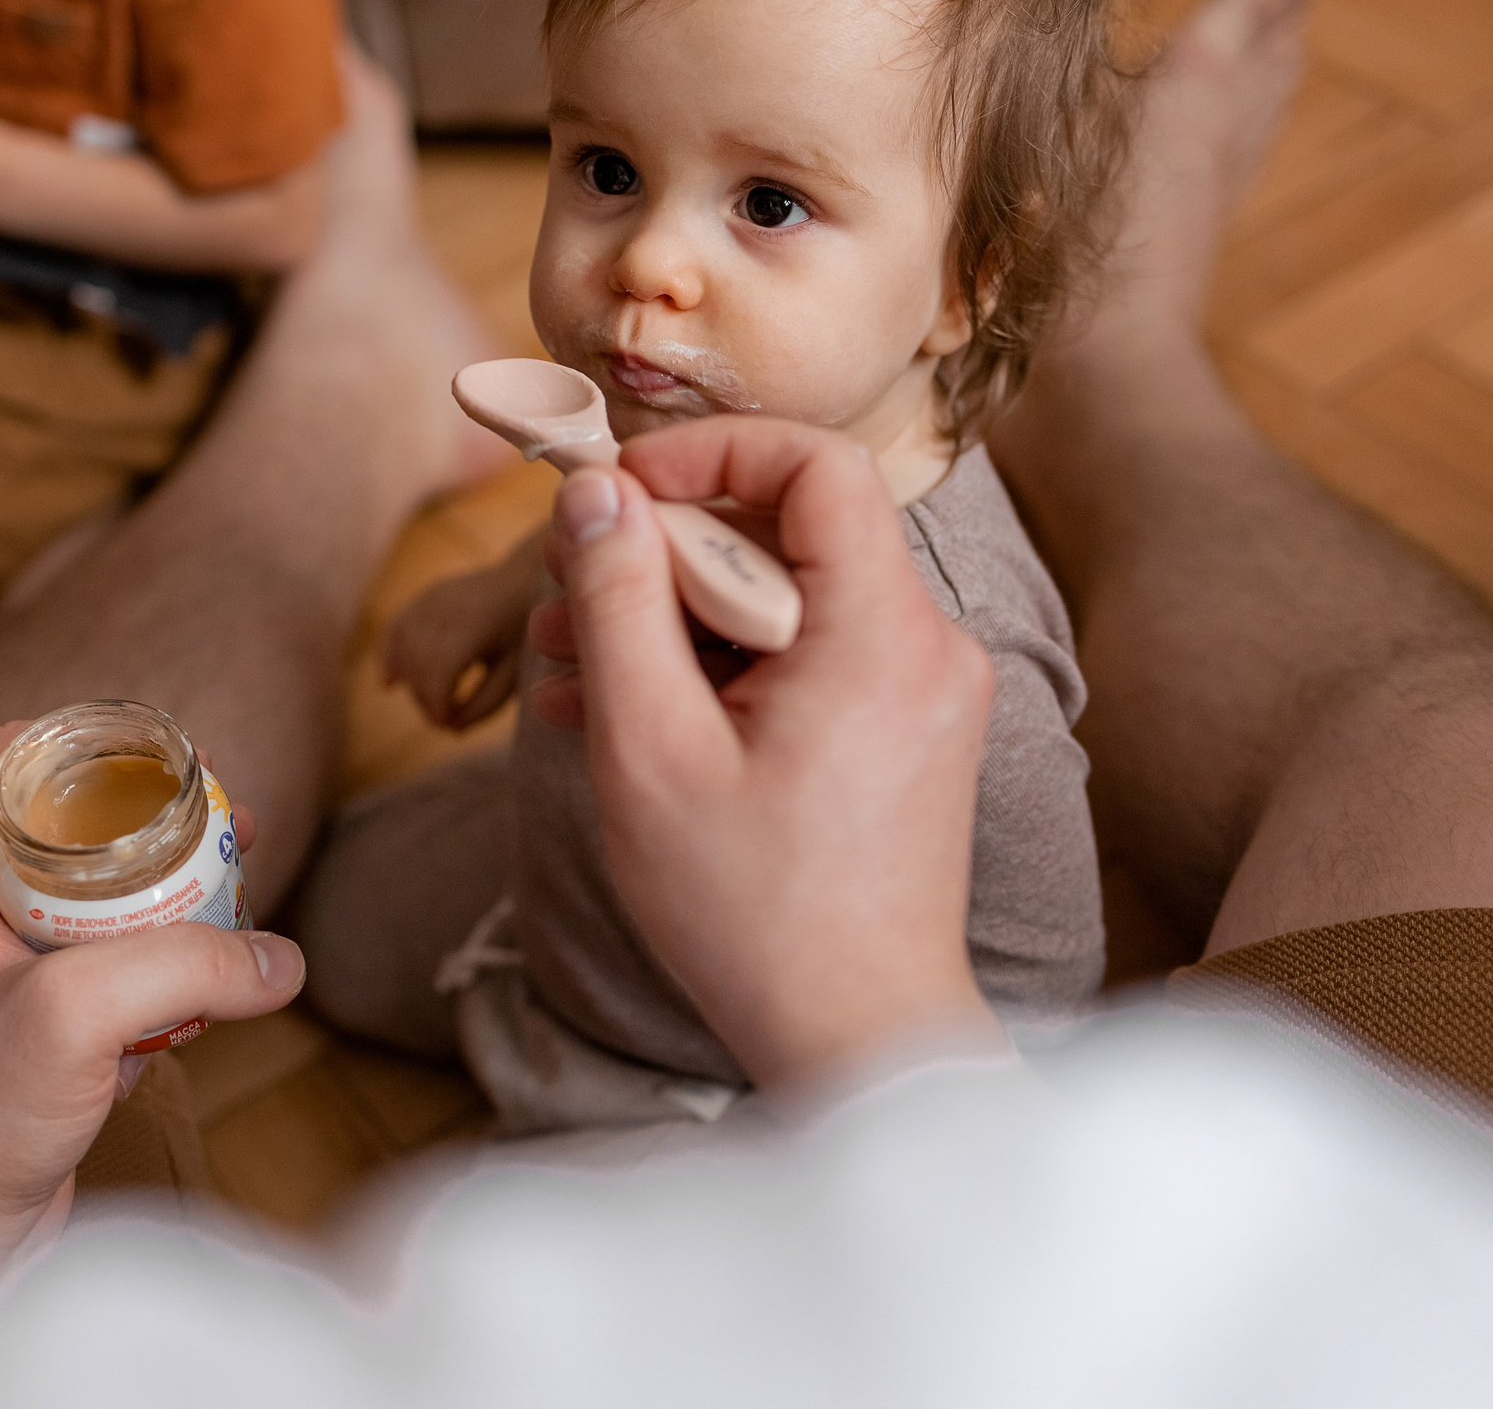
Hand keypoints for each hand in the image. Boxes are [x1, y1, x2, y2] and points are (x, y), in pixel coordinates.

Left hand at [0, 726, 305, 1302]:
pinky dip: (153, 956)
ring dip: (164, 891)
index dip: (102, 751)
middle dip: (153, 823)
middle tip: (230, 825)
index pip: (16, 755)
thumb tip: (277, 958)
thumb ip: (181, 968)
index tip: (181, 765)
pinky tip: (206, 973)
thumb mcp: (71, 1021)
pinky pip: (98, 953)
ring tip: (237, 885)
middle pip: (64, 819)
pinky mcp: (19, 1014)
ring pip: (90, 888)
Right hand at [383, 541, 536, 729]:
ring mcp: (430, 599)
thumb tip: (450, 728)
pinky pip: (394, 630)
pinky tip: (389, 683)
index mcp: (475, 624)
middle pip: (418, 664)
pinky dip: (388, 657)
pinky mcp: (422, 598)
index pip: (439, 669)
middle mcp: (446, 606)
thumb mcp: (513, 673)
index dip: (436, 702)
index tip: (447, 724)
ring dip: (412, 685)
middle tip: (447, 719)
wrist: (524, 580)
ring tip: (434, 702)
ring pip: (403, 650)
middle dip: (426, 699)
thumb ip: (485, 704)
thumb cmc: (522, 633)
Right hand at [529, 420, 1004, 1092]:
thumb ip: (618, 603)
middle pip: (789, 534)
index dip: (710, 454)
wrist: (859, 1039)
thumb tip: (595, 493)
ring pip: (788, 601)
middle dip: (665, 554)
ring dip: (678, 618)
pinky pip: (807, 659)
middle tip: (564, 596)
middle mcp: (928, 647)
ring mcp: (924, 694)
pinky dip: (722, 669)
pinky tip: (625, 713)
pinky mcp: (905, 736)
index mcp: (883, 634)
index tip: (621, 496)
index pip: (816, 465)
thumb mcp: (650, 749)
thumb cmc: (754, 914)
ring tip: (568, 665)